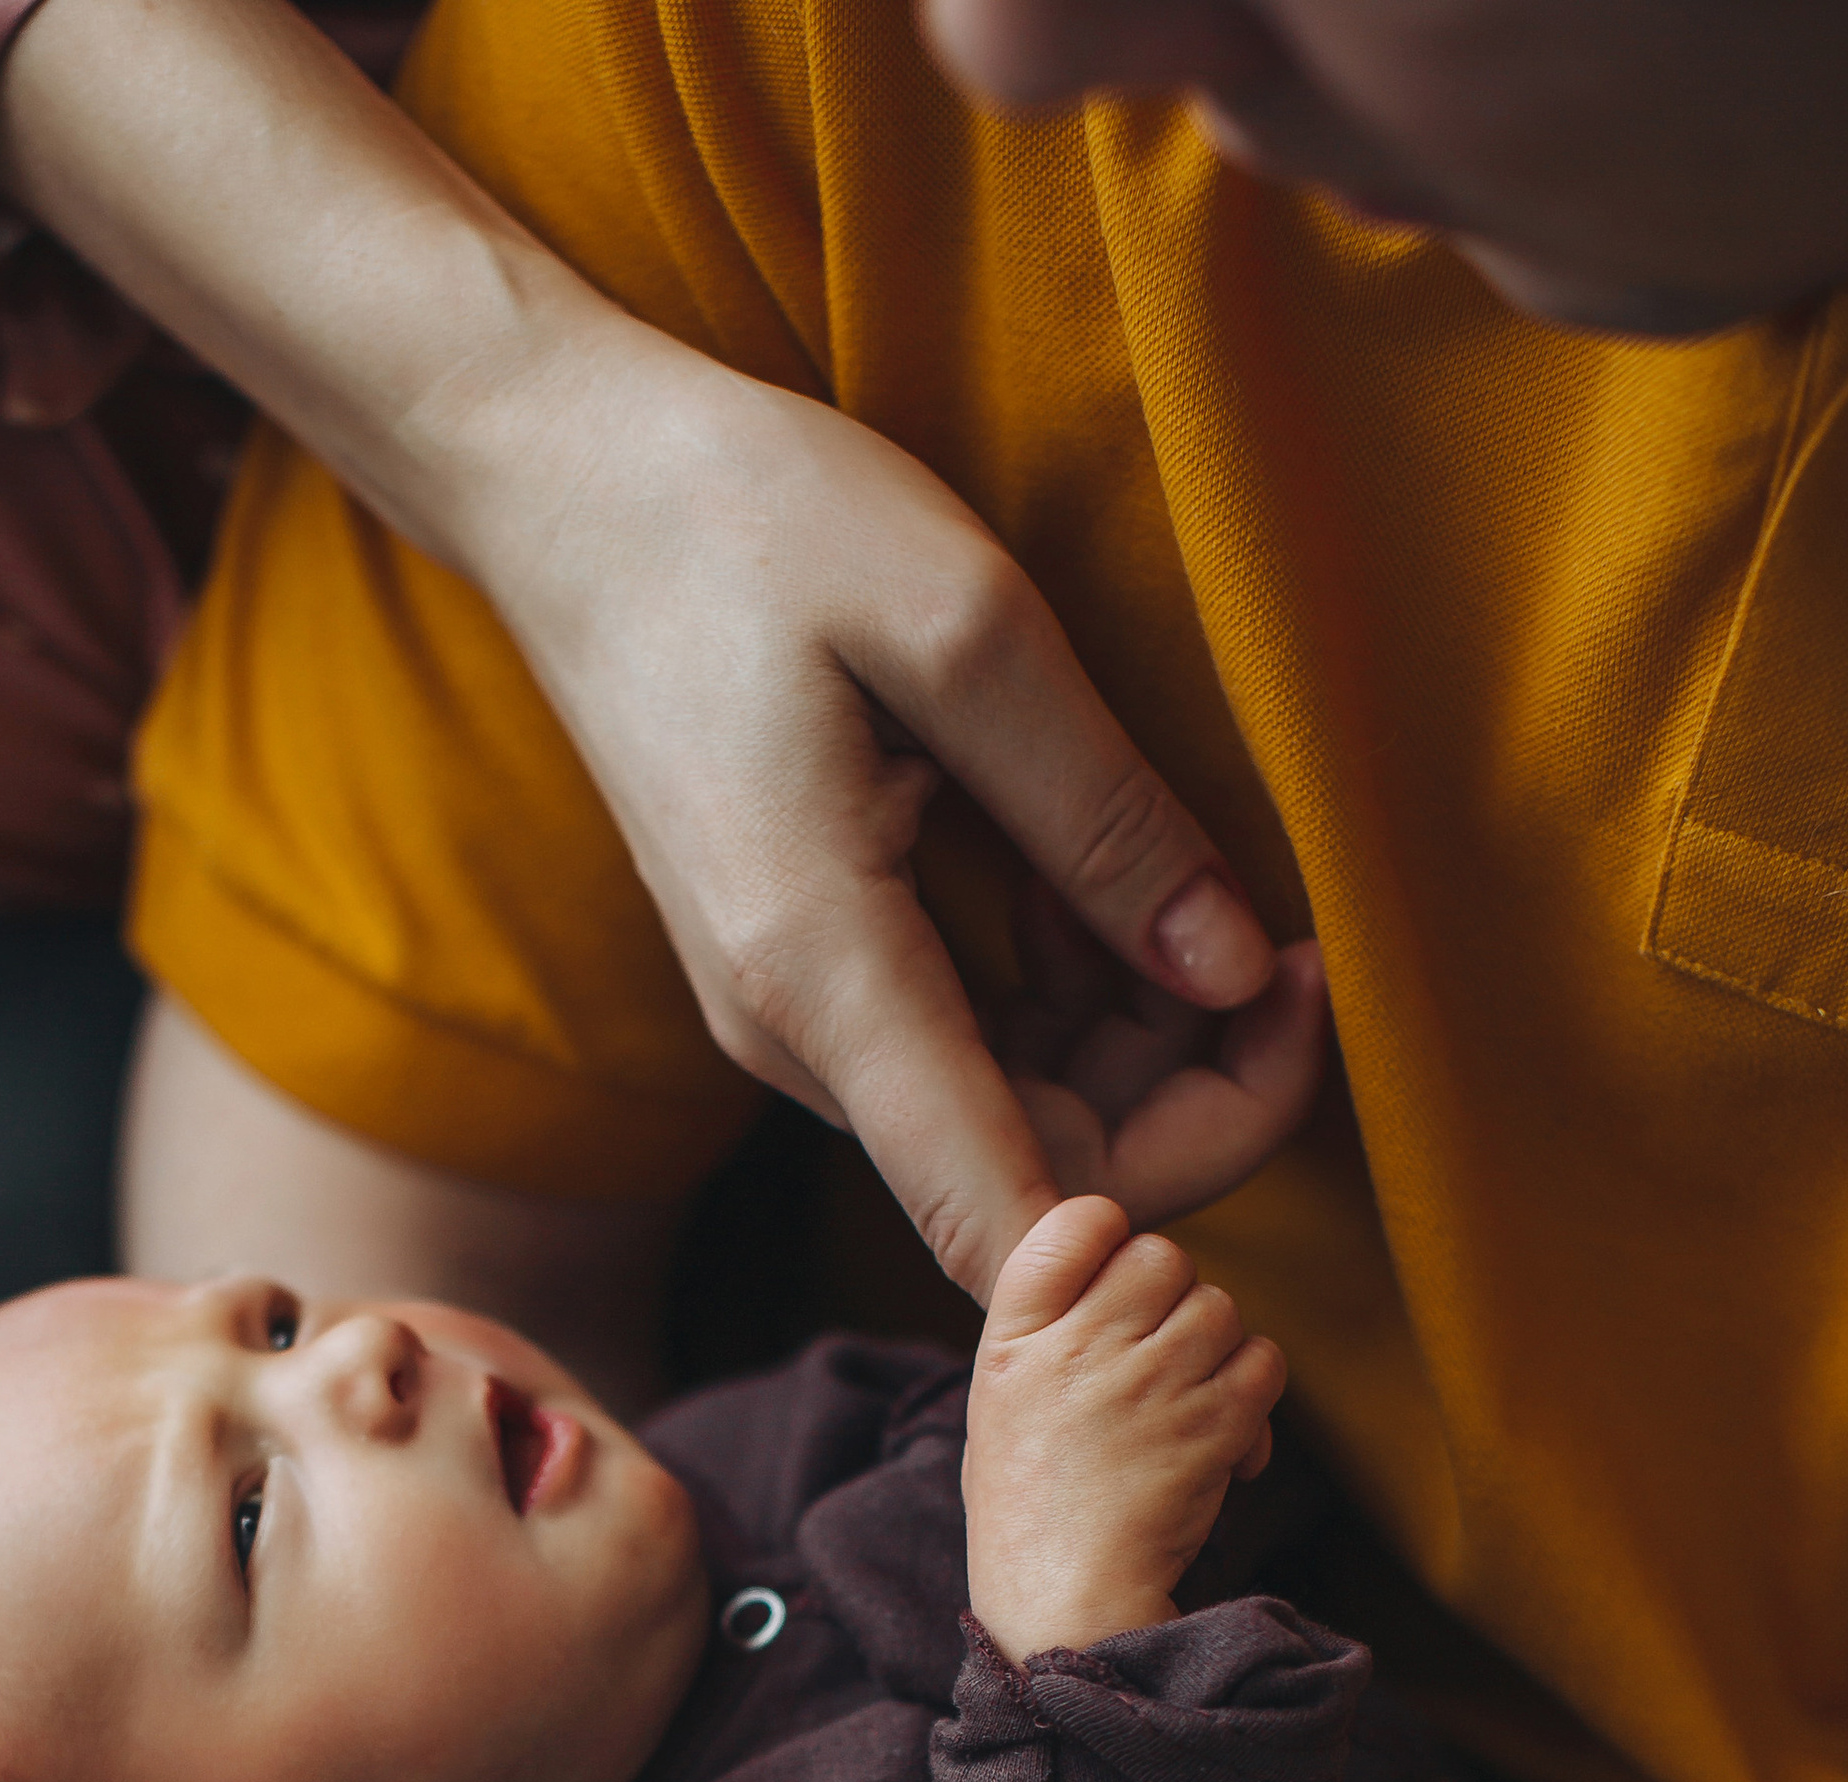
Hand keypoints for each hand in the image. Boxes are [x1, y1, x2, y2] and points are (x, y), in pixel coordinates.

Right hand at [462, 334, 1298, 1298]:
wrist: (565, 490)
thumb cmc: (744, 520)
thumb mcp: (964, 624)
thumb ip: (1105, 816)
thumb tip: (1232, 970)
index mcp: (824, 975)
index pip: (1010, 1225)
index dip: (1173, 1199)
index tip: (1281, 1026)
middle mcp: (800, 1042)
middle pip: (1043, 1186)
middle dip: (1196, 1090)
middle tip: (1281, 934)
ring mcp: (797, 1024)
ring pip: (1020, 1121)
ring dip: (1136, 1033)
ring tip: (1162, 859)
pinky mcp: (808, 986)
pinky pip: (973, 1054)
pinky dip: (1067, 993)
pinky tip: (1073, 866)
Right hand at [962, 1196, 1287, 1655]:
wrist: (1066, 1606)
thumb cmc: (1030, 1509)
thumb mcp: (1000, 1400)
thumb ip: (1046, 1321)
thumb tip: (1121, 1255)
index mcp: (1013, 1337)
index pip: (1077, 1220)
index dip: (1110, 1239)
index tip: (1112, 1287)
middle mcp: (1079, 1348)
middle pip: (1163, 1256)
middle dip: (1172, 1300)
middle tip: (1155, 1361)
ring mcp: (1148, 1383)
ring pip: (1219, 1309)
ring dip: (1216, 1352)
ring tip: (1182, 1409)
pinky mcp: (1212, 1425)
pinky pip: (1263, 1361)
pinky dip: (1252, 1393)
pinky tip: (1220, 1438)